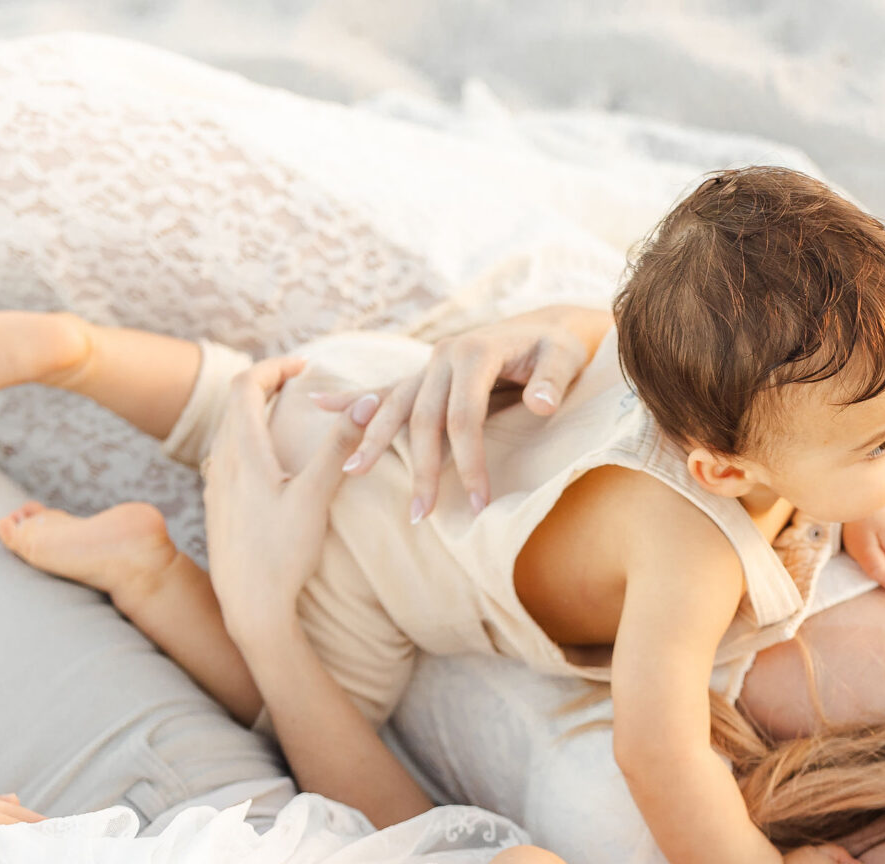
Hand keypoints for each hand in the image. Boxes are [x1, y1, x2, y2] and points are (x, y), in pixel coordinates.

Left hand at [204, 356, 367, 635]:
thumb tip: (368, 401)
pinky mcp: (217, 508)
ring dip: (254, 413)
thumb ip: (340, 446)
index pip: (247, 386)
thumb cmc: (282, 553)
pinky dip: (247, 441)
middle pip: (235, 405)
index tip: (304, 366)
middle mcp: (222, 463)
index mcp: (244, 452)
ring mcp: (216, 486)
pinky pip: (226, 457)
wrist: (249, 605)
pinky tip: (268, 462)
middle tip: (297, 383)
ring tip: (285, 415)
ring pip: (228, 431)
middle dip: (265, 385)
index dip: (274, 367)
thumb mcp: (315, 497)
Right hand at [311, 304, 609, 519]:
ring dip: (375, 441)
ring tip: (354, 471)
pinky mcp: (424, 374)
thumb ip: (553, 380)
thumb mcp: (565, 358)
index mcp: (475, 351)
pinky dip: (353, 400)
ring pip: (396, 406)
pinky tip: (318, 404)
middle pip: (424, 418)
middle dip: (422, 468)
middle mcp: (444, 355)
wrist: (546, 326)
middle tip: (421, 515)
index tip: (478, 504)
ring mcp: (429, 364)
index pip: (464, 416)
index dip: (470, 462)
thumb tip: (541, 404)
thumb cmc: (559, 347)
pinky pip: (385, 389)